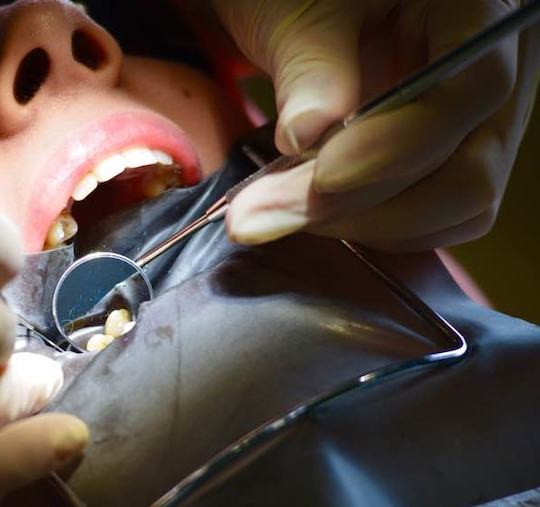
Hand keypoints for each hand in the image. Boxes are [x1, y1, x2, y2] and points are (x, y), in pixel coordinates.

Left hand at [213, 0, 539, 250]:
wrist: (303, 12)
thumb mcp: (300, 10)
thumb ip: (312, 65)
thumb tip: (307, 135)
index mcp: (476, 13)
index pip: (474, 88)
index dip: (398, 145)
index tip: (321, 176)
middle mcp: (494, 74)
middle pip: (469, 170)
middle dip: (364, 203)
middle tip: (268, 214)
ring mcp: (475, 127)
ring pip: (455, 209)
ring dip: (364, 226)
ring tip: (278, 213)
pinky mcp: (445, 164)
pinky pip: (434, 221)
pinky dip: (373, 229)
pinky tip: (310, 216)